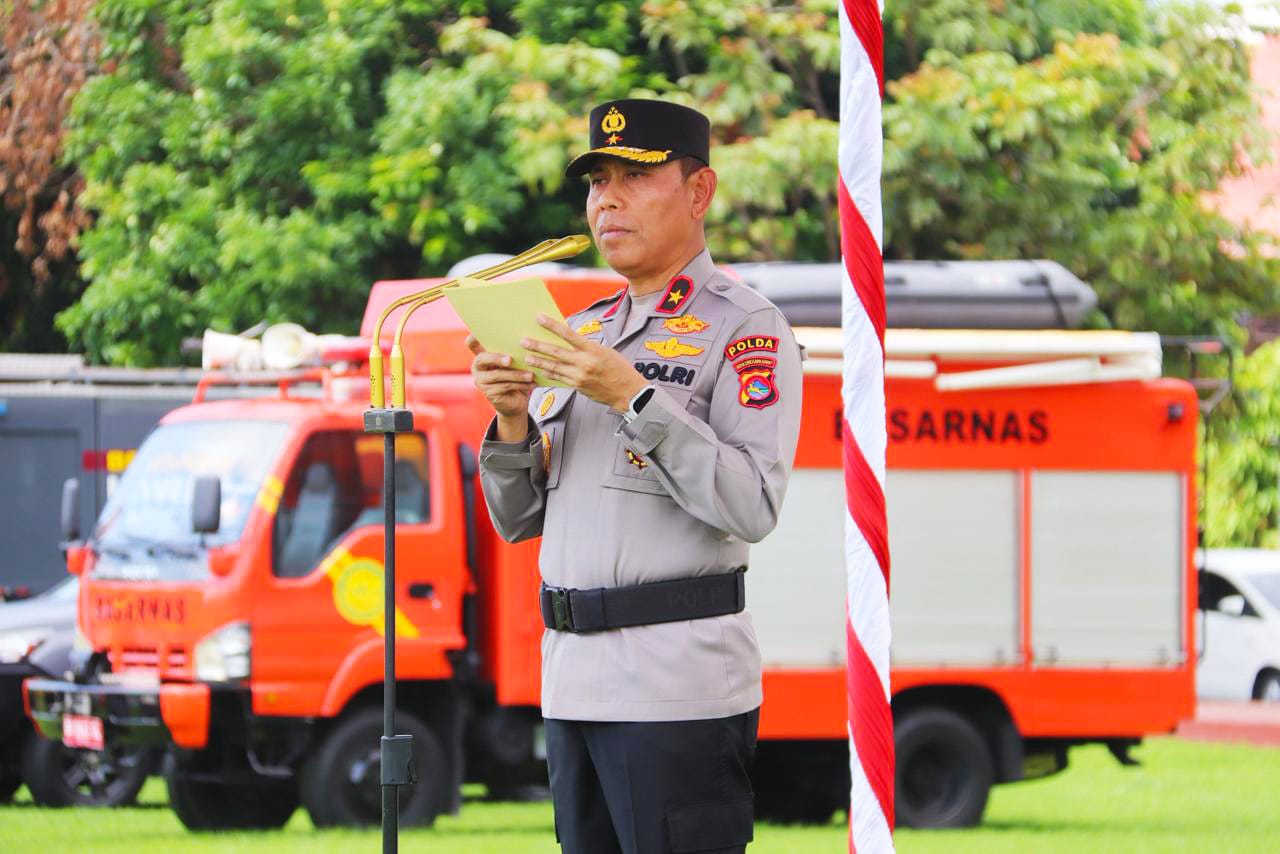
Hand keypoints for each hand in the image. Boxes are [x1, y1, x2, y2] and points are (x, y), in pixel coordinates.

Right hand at [467, 335, 534, 419]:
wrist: (516, 400)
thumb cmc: (515, 375)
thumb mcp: (514, 362)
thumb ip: (513, 351)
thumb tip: (526, 340)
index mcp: (482, 354)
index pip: (471, 344)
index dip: (473, 337)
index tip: (480, 332)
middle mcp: (477, 367)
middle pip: (482, 358)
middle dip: (496, 358)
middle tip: (510, 360)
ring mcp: (481, 381)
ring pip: (497, 375)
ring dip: (516, 374)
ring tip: (531, 375)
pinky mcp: (488, 393)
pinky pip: (505, 386)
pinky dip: (520, 385)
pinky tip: (532, 384)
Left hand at [522, 315, 646, 411]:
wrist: (628, 392)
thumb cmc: (620, 369)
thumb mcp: (606, 351)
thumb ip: (587, 347)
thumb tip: (570, 340)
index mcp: (593, 350)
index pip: (568, 334)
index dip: (552, 326)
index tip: (539, 318)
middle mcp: (584, 363)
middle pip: (556, 352)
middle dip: (538, 346)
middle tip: (524, 341)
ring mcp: (579, 376)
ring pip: (554, 367)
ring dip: (539, 362)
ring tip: (527, 358)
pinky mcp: (577, 386)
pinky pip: (559, 378)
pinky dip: (549, 373)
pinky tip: (540, 370)